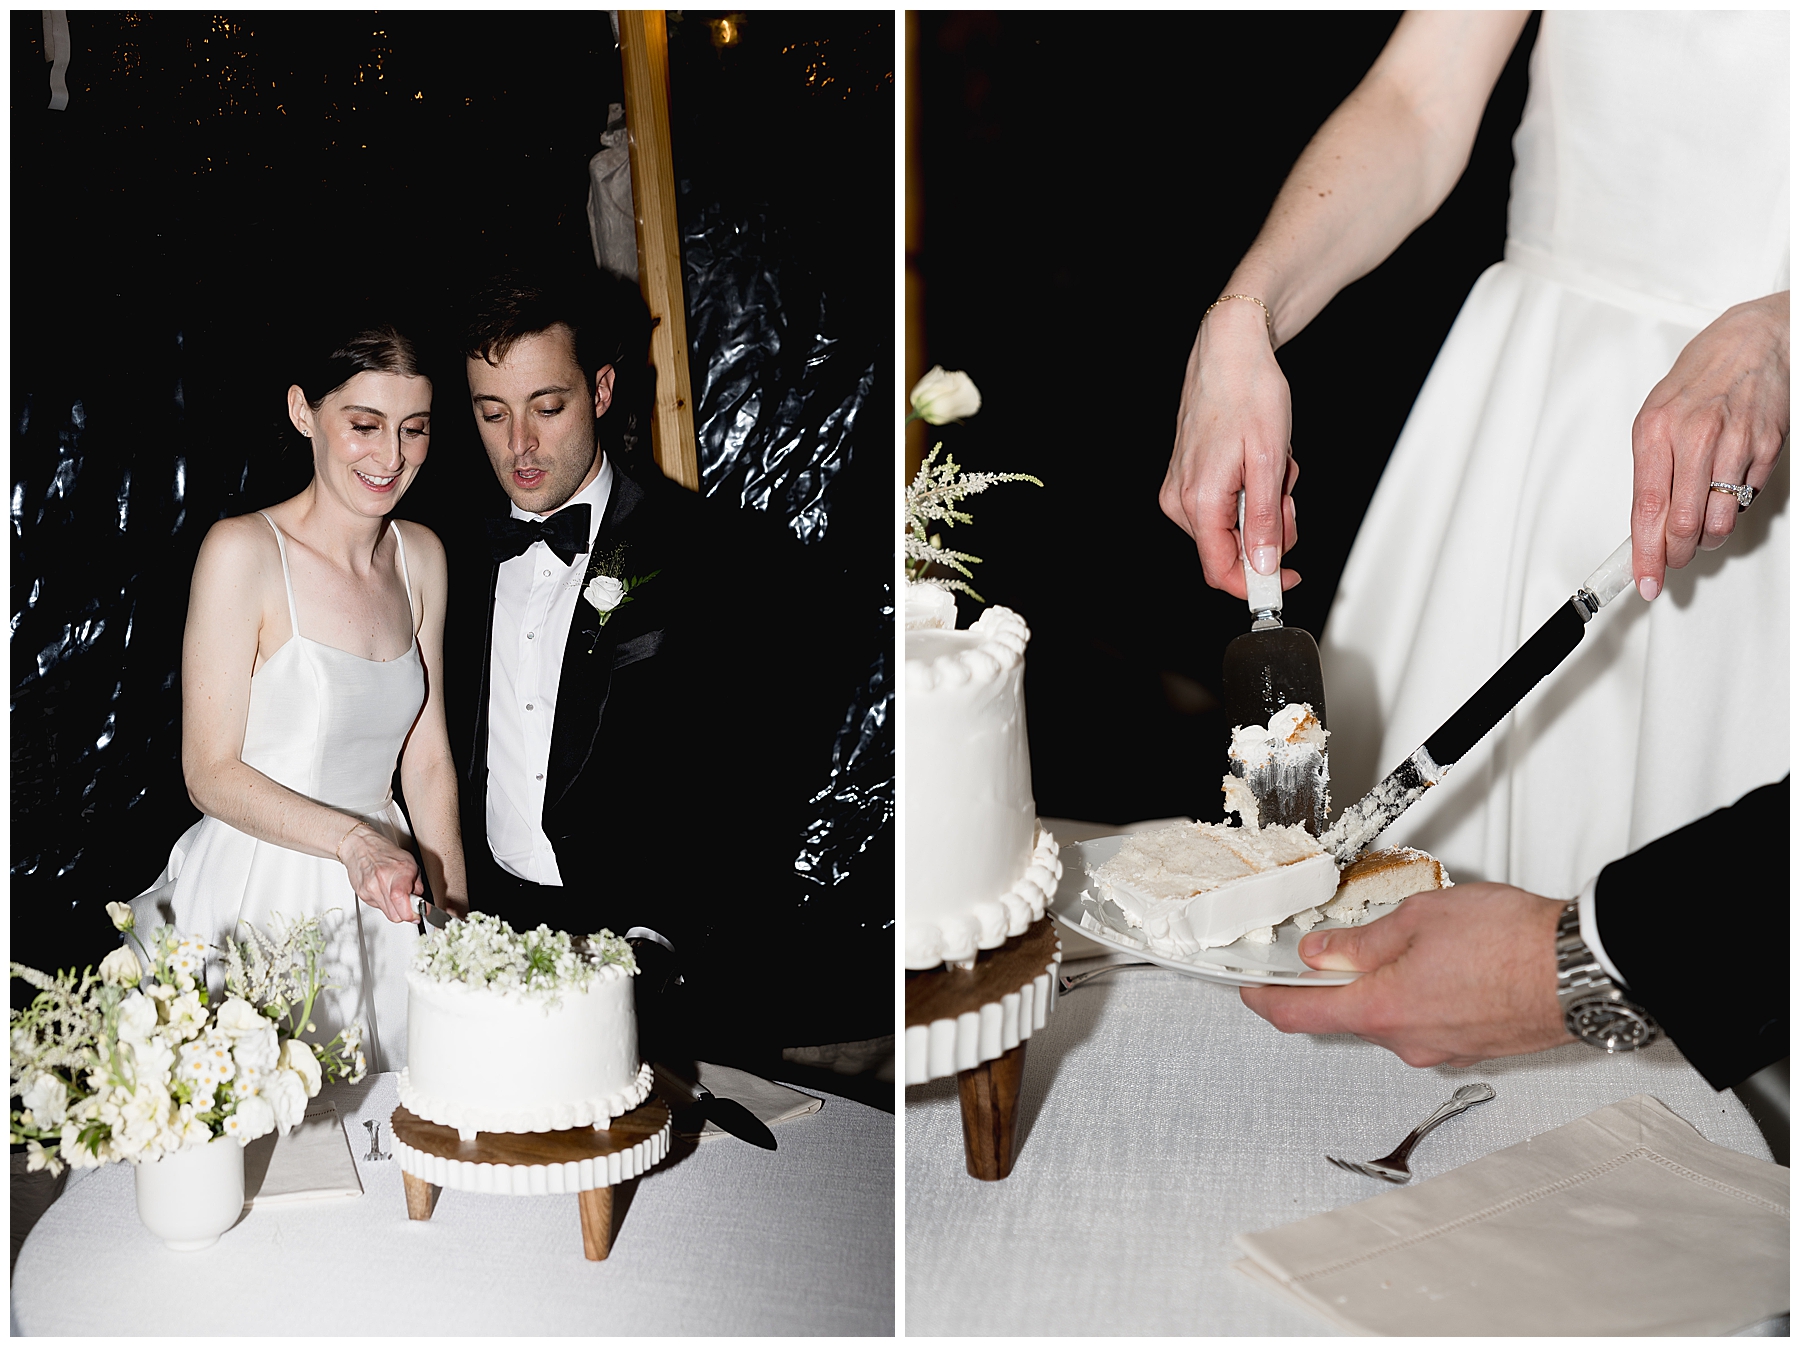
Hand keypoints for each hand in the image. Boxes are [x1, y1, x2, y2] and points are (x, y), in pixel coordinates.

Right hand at [337, 823, 423, 924]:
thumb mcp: (410, 862)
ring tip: (396, 895)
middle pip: (396, 915)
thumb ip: (418, 885)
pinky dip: (384, 903)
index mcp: (399, 872)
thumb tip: (422, 903)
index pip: (402, 903)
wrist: (360, 845)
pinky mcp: (362, 894)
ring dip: (395, 909)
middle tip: (409, 904)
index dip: (412, 914)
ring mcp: (370, 889)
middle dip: (405, 913)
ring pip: (387, 914)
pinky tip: (384, 891)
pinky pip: (378, 907)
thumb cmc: (385, 851)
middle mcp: (383, 881)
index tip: (418, 913)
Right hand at [1160, 299, 1301, 598]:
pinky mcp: (1186, 477)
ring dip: (1264, 506)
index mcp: (1199, 500)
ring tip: (1274, 465)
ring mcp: (1180, 488)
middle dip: (1269, 530)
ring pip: (1231, 526)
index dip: (1257, 583)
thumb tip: (1263, 566)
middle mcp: (1180, 500)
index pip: (1220, 570)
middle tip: (1288, 493)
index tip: (1288, 578)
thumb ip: (1266, 521)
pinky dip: (1251, 491)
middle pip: (1230, 549)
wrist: (1229, 352)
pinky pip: (1224, 505)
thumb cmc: (1249, 393)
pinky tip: (1258, 461)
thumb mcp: (1271, 462)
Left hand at [1239, 883, 1571, 1067]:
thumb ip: (1361, 941)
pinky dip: (1424, 995)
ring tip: (1418, 942)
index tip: (1251, 991)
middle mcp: (1408, 1042)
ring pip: (1394, 1015)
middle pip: (1349, 1013)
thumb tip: (1323, 953)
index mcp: (1382, 1010)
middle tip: (1340, 945)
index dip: (1266, 1001)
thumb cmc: (1512, 943)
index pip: (1300, 1014)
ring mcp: (1442, 1050)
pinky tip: (1446, 965)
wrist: (1582, 971)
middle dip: (1341, 980)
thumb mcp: (1417, 919)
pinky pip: (1430, 1021)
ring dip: (1390, 984)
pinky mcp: (1472, 1047)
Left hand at [1631, 291, 1788, 599]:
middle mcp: (1695, 437)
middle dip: (1676, 553)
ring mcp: (1735, 444)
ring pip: (1720, 518)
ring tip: (1701, 528)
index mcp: (1656, 431)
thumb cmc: (1700, 378)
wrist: (1753, 341)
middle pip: (1684, 522)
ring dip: (1708, 536)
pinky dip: (1734, 507)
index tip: (1644, 579)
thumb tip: (1647, 521)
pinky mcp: (1766, 448)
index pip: (1647, 508)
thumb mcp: (1656, 417)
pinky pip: (1747, 499)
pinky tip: (1726, 491)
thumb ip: (1650, 469)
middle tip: (1672, 560)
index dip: (1646, 553)